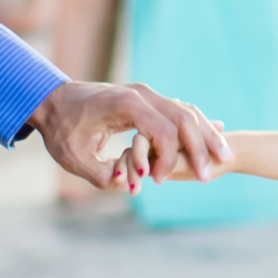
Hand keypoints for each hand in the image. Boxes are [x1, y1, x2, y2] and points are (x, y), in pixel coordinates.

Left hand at [31, 79, 228, 191]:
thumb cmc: (62, 130)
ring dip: (207, 135)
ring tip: (225, 158)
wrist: (52, 100)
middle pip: (185, 118)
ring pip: (187, 112)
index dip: (167, 160)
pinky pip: (180, 111)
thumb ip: (103, 175)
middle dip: (202, 147)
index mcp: (126, 105)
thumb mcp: (75, 158)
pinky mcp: (148, 99)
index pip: (164, 132)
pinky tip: (215, 139)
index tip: (158, 181)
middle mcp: (142, 95)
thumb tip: (130, 184)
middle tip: (212, 175)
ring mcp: (147, 94)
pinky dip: (198, 127)